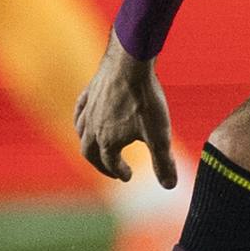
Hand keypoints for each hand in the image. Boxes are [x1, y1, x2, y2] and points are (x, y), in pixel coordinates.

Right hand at [76, 37, 177, 188]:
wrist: (130, 63)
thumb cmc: (145, 100)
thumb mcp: (159, 135)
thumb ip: (163, 162)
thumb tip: (170, 187)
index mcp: (107, 142)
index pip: (110, 164)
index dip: (120, 172)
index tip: (128, 176)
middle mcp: (92, 128)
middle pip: (89, 153)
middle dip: (100, 165)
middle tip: (112, 171)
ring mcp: (89, 109)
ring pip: (81, 132)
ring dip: (88, 145)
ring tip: (97, 149)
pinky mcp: (89, 92)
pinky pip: (79, 111)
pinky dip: (80, 121)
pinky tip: (85, 119)